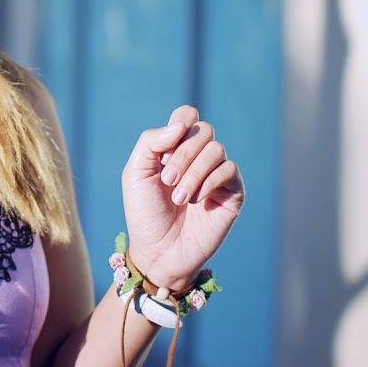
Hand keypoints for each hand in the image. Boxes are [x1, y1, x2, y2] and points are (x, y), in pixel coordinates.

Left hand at [121, 105, 244, 290]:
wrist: (159, 251)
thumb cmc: (145, 213)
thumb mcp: (136, 173)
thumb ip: (151, 142)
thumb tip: (181, 126)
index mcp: (173, 148)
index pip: (187, 115)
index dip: (181, 123)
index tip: (166, 147)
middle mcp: (197, 157)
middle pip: (203, 130)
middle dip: (182, 154)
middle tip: (167, 180)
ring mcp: (216, 174)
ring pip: (217, 149)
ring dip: (193, 172)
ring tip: (179, 198)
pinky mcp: (232, 192)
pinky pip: (230, 170)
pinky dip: (209, 182)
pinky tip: (196, 201)